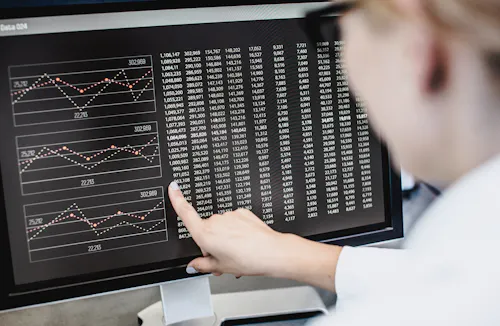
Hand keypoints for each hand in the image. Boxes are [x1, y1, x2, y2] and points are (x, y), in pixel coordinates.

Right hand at [168, 181, 288, 277]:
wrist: (270, 252)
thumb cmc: (247, 260)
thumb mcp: (220, 267)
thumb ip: (202, 265)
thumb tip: (193, 266)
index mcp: (205, 234)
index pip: (186, 213)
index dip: (176, 199)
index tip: (173, 187)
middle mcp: (216, 221)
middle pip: (207, 230)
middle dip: (212, 242)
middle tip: (224, 257)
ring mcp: (230, 215)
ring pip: (222, 227)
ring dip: (226, 237)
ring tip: (238, 252)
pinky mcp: (242, 213)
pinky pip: (234, 222)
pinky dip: (237, 231)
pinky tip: (245, 242)